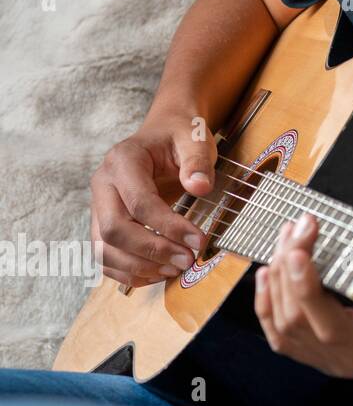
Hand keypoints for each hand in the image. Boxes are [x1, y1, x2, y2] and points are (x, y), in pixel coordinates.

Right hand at [89, 109, 212, 286]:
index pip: (140, 203)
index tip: (198, 241)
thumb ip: (198, 161)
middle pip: (114, 229)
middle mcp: (103, 184)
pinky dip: (128, 272)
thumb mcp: (195, 138)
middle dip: (152, 251)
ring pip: (104, 248)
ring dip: (139, 267)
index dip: (169, 227)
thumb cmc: (180, 135)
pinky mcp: (103, 223)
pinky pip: (104, 256)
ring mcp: (98, 206)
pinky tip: (158, 273)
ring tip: (176, 269)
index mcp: (123, 161)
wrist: (164, 132)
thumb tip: (200, 188)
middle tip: (187, 261)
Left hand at [254, 213, 352, 379]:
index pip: (328, 322)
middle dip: (290, 266)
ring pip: (283, 324)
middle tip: (296, 228)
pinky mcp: (313, 357)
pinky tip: (265, 275)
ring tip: (284, 241)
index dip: (307, 284)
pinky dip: (266, 303)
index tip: (301, 245)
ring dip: (278, 278)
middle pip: (298, 316)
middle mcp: (340, 357)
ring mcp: (323, 359)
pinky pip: (278, 337)